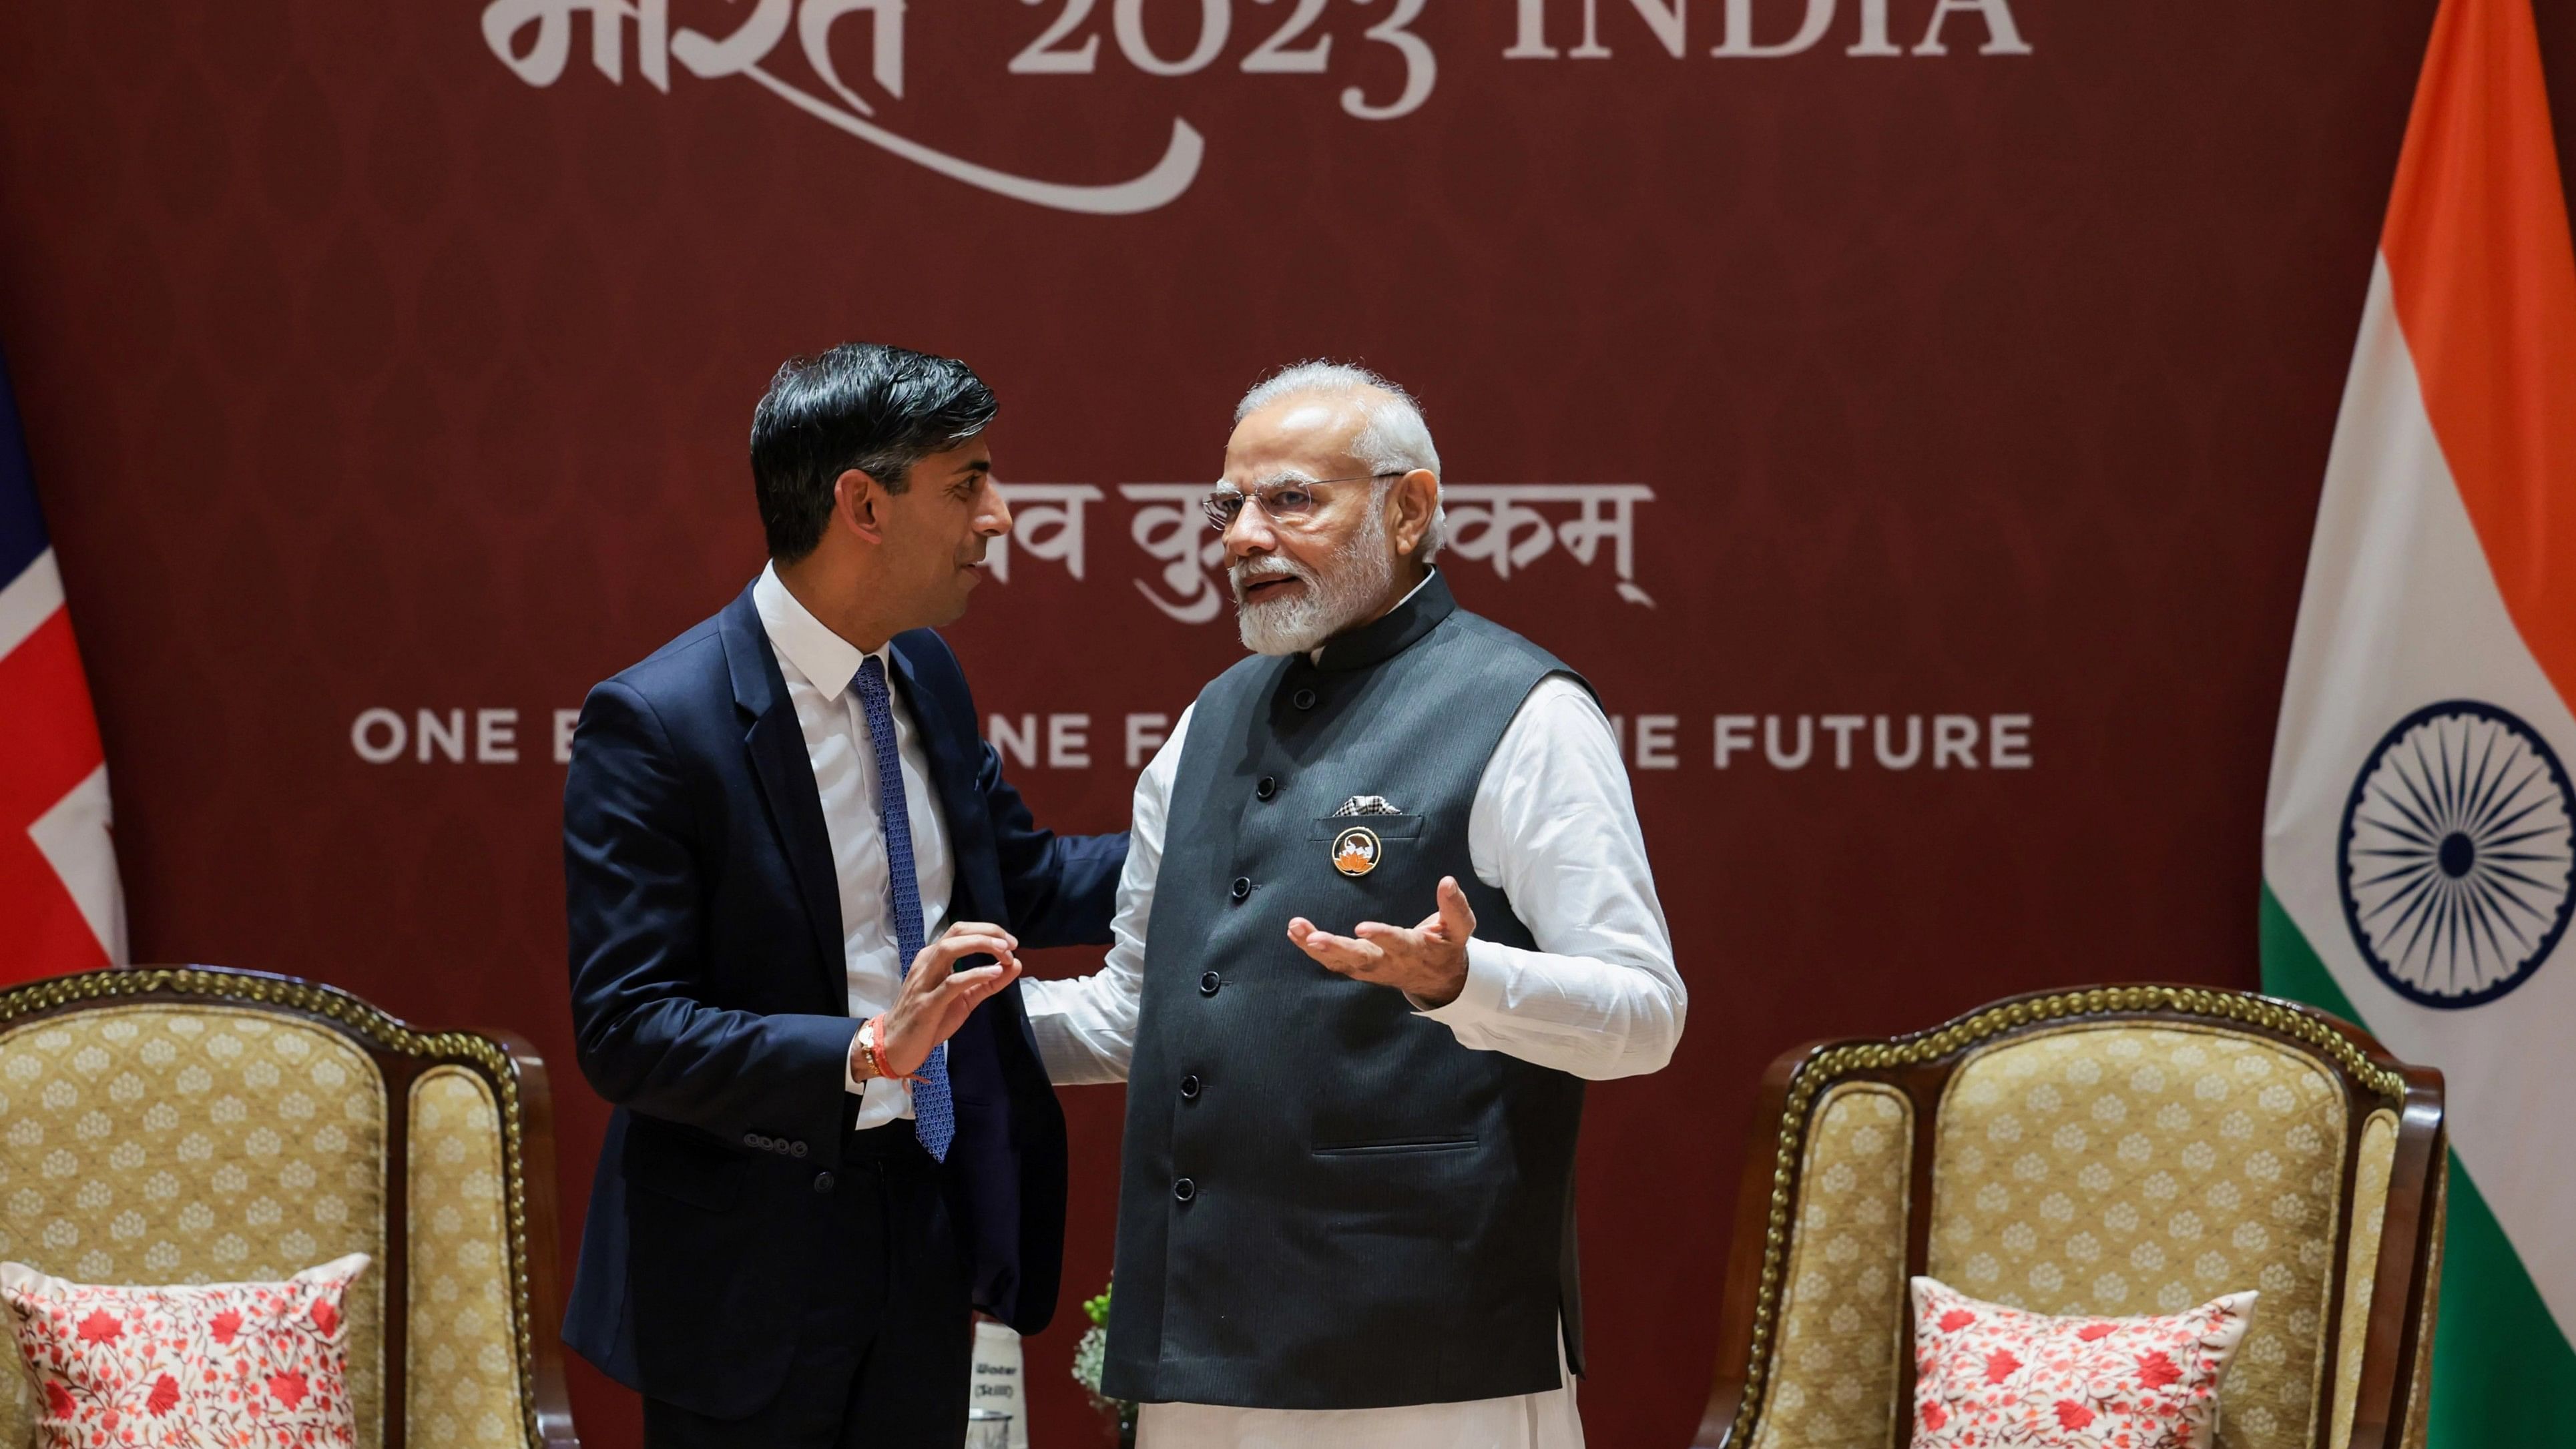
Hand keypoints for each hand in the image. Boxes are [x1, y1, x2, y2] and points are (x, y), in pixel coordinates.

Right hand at [860, 921, 1022, 1079]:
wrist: (895, 1046)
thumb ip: (988, 983)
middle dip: (988, 932)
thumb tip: (1016, 964)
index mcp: (933, 958)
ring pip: (950, 949)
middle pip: (957, 932)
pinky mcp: (927, 1003)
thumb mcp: (964, 999)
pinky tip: (993, 973)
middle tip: (1011, 944)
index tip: (1011, 943)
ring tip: (1005, 953)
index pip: (961, 931)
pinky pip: (952, 982)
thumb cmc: (928, 1020)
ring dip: (981, 945)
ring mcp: (925, 981)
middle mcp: (927, 963)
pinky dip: (975, 974)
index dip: (989, 931)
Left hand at [1286, 876, 1475, 1007]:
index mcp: (1414, 949)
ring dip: (1316, 949)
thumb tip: (1448, 881)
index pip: (1397, 943)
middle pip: (1360, 959)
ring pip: (1341, 963)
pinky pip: (1334, 962)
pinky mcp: (1359, 968)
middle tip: (1315, 940)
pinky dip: (1312, 950)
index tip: (1361, 928)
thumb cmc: (1446, 947)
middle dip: (1336, 949)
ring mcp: (1371, 968)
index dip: (1381, 936)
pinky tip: (1296, 934)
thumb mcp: (1460, 928)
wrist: (1440, 981)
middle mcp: (1389, 962)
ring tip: (1295, 929)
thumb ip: (1455, 906)